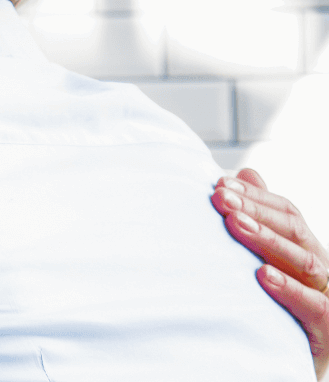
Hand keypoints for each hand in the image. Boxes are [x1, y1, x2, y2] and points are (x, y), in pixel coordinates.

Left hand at [213, 168, 327, 378]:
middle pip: (294, 231)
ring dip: (266, 240)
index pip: (287, 214)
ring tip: (234, 224)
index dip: (256, 197)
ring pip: (303, 261)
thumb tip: (248, 173)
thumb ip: (263, 219)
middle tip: (219, 198)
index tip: (220, 185)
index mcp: (307, 251)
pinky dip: (289, 289)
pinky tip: (262, 275)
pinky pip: (314, 307)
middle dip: (255, 211)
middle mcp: (322, 270)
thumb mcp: (271, 261)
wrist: (291, 366)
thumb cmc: (280, 309)